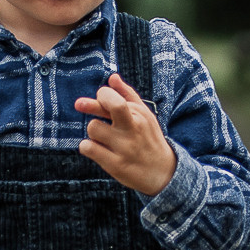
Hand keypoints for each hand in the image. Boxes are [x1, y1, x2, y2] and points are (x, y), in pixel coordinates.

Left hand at [75, 73, 175, 197]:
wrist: (163, 173)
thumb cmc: (149, 139)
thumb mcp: (145, 115)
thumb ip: (127, 95)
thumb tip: (112, 77)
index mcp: (138, 114)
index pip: (112, 96)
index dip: (100, 96)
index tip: (100, 103)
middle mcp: (133, 128)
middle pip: (110, 105)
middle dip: (92, 104)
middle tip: (85, 109)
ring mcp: (125, 147)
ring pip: (93, 128)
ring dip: (92, 133)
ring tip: (103, 138)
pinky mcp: (116, 164)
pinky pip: (88, 148)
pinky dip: (87, 147)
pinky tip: (97, 150)